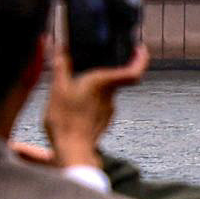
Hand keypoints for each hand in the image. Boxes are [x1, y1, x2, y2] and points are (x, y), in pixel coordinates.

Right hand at [38, 46, 148, 174]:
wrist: (72, 149)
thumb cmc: (66, 119)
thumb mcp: (57, 89)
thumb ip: (61, 68)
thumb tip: (61, 50)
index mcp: (104, 83)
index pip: (134, 70)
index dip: (141, 59)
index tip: (141, 49)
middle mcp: (111, 96)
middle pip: (115, 79)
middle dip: (104, 72)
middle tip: (90, 64)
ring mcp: (108, 110)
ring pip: (105, 93)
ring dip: (93, 88)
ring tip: (71, 89)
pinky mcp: (102, 121)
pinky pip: (98, 105)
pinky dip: (89, 102)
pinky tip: (73, 105)